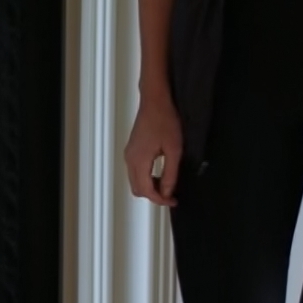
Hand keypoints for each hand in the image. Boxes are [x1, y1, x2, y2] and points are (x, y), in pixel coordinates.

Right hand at [124, 89, 183, 206]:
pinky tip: (160, 172)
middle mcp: (130, 159)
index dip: (160, 200)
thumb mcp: (174, 150)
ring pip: (135, 181)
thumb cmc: (165, 121)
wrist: (155, 101)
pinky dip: (146, 178)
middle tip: (171, 194)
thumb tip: (167, 192)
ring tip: (167, 183)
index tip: (173, 201)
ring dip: (150, 187)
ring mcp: (129, 154)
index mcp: (139, 161)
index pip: (146, 190)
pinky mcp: (131, 149)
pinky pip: (135, 171)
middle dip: (154, 195)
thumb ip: (170, 174)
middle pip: (137, 189)